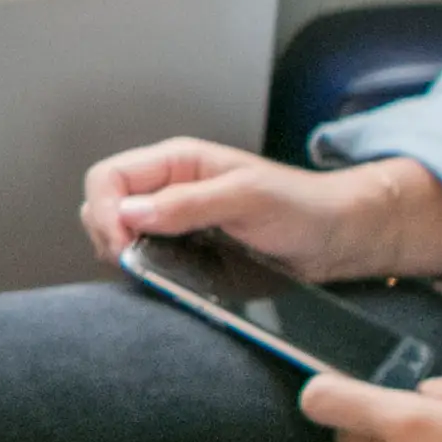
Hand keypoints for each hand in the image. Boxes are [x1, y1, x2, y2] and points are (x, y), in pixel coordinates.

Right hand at [83, 137, 441, 283]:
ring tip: (152, 272)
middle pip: (103, 206)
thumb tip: (131, 212)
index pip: (108, 177)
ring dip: (124, 256)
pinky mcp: (186, 250)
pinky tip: (165, 280)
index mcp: (178, 162)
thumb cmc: (303, 208)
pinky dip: (144, 271)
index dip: (104, 212)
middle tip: (136, 263)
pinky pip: (146, 259)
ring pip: (118, 235)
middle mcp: (169, 188)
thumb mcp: (248, 199)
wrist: (338, 237)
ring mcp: (175, 220)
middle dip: (107, 235)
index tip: (125, 246)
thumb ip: (189, 203)